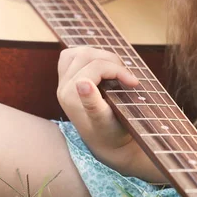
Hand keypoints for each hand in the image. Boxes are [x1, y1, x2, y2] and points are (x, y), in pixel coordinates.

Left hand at [56, 47, 143, 175]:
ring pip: (78, 52)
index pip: (96, 67)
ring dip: (101, 56)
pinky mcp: (67, 80)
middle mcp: (62, 88)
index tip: (135, 83)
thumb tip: (82, 82)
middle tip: (128, 76)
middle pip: (86, 55)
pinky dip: (88, 56)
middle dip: (111, 61)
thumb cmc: (110, 135)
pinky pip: (71, 57)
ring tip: (117, 70)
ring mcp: (62, 82)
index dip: (118, 70)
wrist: (106, 144)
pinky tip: (102, 66)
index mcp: (70, 97)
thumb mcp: (105, 122)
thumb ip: (93, 104)